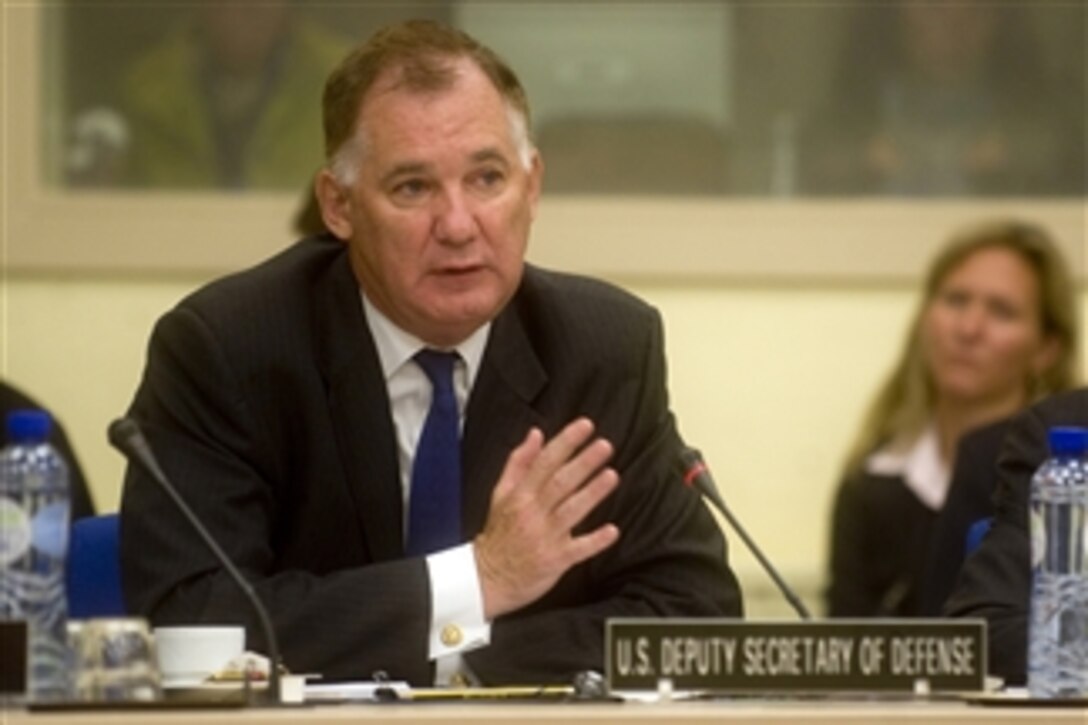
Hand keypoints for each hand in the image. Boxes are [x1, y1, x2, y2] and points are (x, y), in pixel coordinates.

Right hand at [474, 418, 620, 619]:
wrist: (487, 577)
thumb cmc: (499, 532)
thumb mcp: (501, 493)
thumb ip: (519, 462)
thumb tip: (536, 434)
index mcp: (520, 495)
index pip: (545, 462)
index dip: (566, 442)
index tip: (585, 426)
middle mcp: (532, 513)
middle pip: (560, 483)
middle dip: (584, 462)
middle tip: (605, 446)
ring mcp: (544, 537)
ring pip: (571, 511)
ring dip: (592, 493)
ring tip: (611, 475)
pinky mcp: (555, 560)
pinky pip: (578, 549)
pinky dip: (595, 541)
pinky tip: (612, 530)